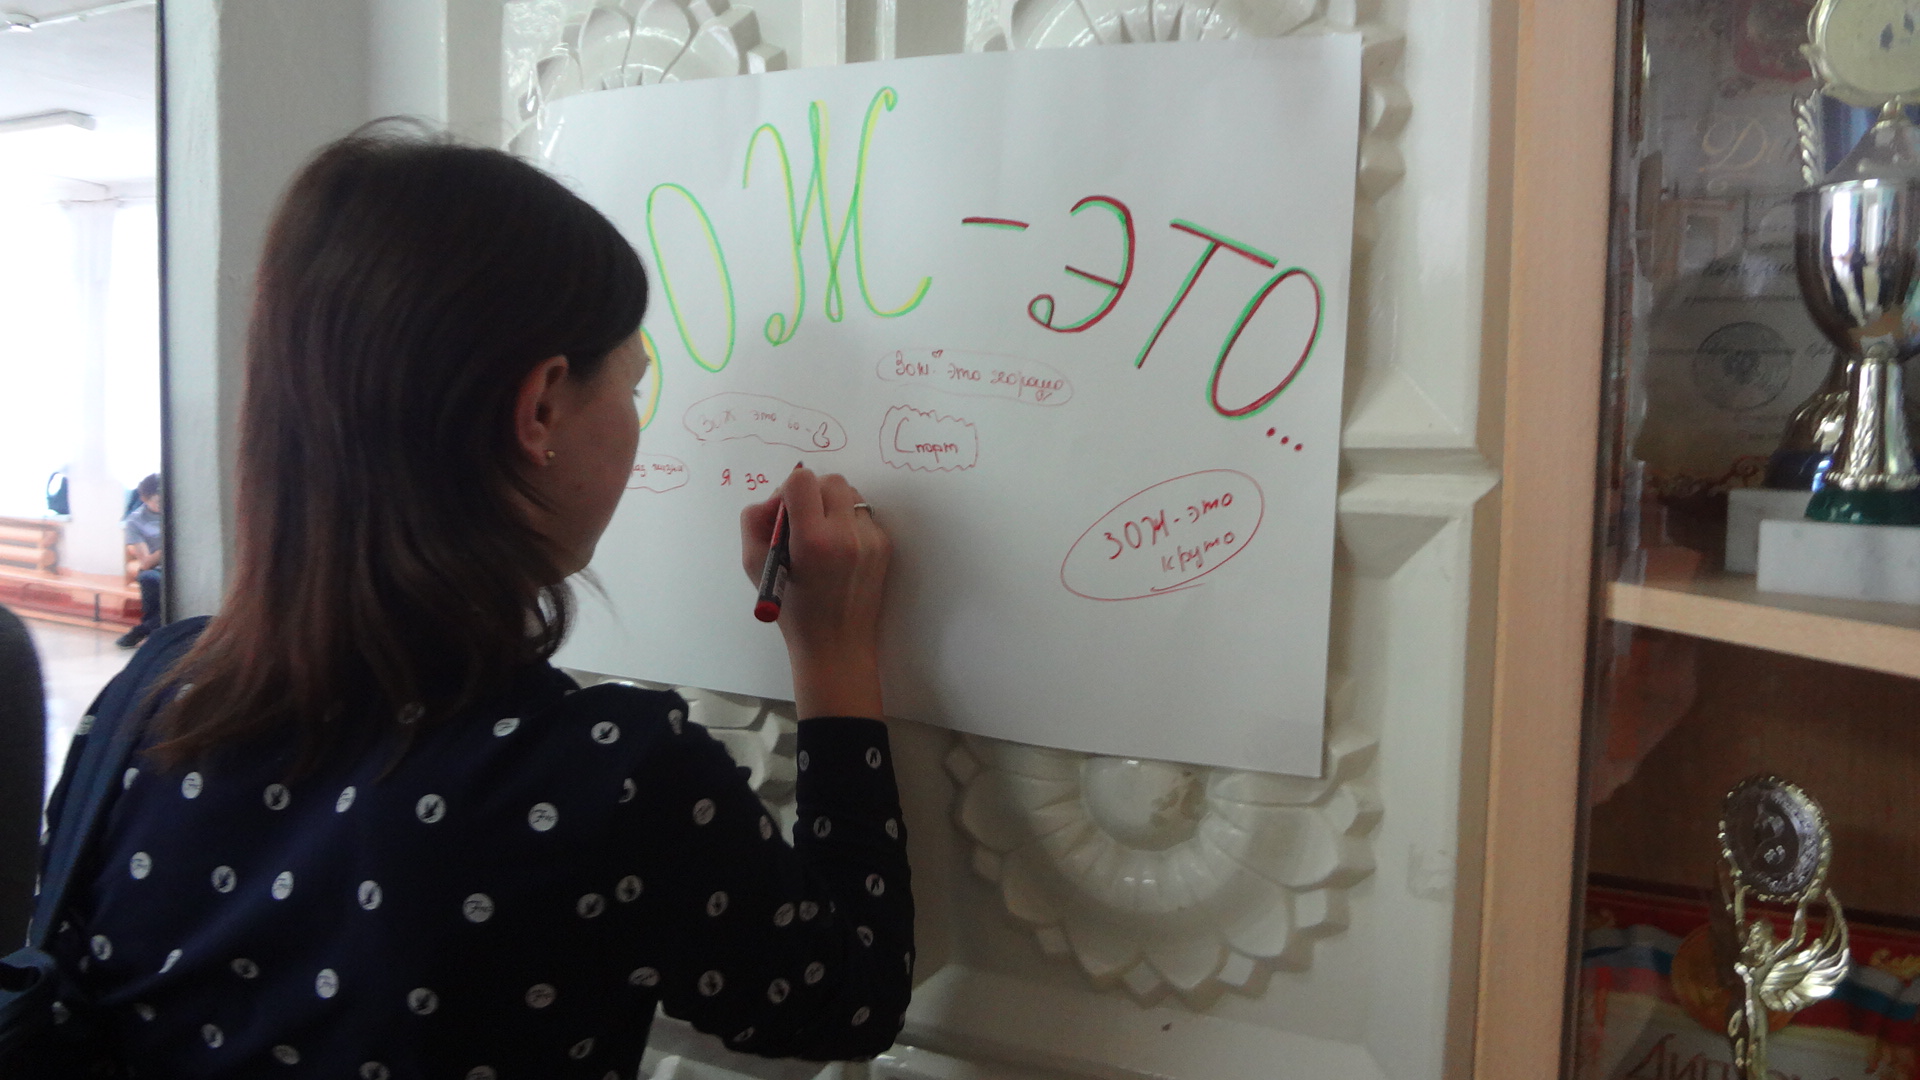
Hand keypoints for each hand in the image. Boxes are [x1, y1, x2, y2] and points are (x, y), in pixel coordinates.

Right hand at [740, 468, 889, 718]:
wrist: (836, 644)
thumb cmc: (791, 608)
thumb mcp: (754, 566)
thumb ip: (755, 521)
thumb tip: (773, 498)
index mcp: (813, 540)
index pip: (802, 480)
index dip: (787, 490)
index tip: (784, 512)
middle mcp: (847, 535)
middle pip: (830, 480)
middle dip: (812, 493)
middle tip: (802, 520)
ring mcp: (871, 540)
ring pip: (850, 493)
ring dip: (832, 504)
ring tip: (822, 534)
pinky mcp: (885, 546)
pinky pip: (863, 514)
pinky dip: (848, 522)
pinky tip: (839, 549)